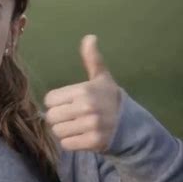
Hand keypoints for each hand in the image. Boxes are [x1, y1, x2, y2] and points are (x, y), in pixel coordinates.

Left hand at [44, 35, 120, 151]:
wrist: (132, 125)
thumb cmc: (110, 99)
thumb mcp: (101, 78)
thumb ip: (92, 59)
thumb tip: (90, 37)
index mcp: (84, 90)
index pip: (50, 99)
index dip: (55, 102)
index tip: (67, 103)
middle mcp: (86, 107)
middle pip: (51, 116)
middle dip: (58, 118)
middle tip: (70, 117)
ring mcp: (90, 126)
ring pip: (57, 131)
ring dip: (63, 131)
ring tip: (76, 126)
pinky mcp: (92, 142)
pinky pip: (66, 144)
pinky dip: (70, 142)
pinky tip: (81, 136)